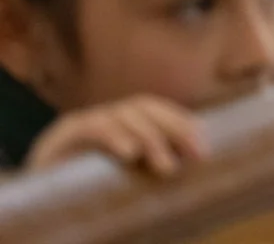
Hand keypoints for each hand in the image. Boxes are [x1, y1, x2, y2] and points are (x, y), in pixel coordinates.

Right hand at [25, 96, 205, 175]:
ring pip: (124, 115)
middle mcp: (107, 115)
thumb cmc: (87, 186)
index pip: (158, 110)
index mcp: (123, 122)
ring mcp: (85, 120)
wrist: (38, 196)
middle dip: (175, 128)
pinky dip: (114, 136)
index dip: (183, 122)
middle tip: (195, 155)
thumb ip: (151, 163)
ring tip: (166, 164)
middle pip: (145, 107)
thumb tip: (196, 162)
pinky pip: (92, 126)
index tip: (204, 146)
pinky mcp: (62, 133)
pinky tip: (129, 153)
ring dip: (150, 137)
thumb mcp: (125, 174)